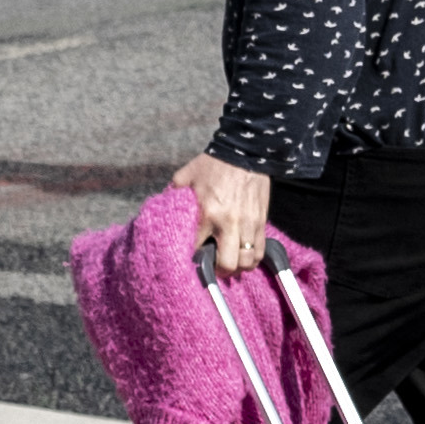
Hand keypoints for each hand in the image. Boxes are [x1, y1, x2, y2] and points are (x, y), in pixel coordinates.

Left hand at [181, 153, 280, 277]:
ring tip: (229, 263)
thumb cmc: (212, 165)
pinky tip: (243, 256)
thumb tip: (162, 213)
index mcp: (207, 213)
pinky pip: (260, 251)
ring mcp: (248, 224)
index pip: (196, 249)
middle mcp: (229, 223)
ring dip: (237, 268)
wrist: (245, 152)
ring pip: (246, 262)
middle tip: (212, 268)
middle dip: (218, 271)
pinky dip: (252, 259)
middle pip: (227, 264)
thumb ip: (173, 197)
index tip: (187, 261)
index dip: (191, 259)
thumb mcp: (185, 176)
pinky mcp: (262, 221)